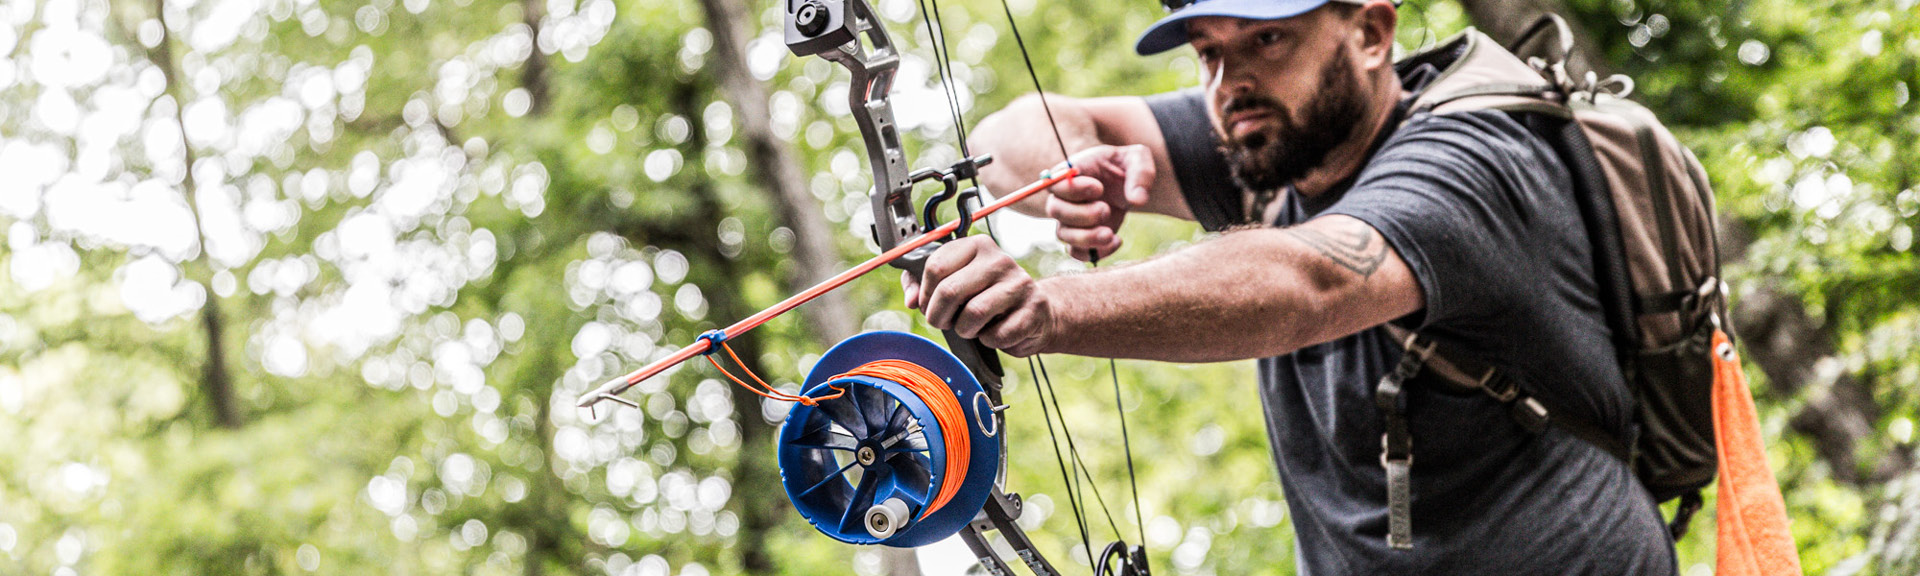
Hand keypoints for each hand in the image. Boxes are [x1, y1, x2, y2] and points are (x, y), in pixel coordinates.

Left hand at [900, 236, 1051, 356]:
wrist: (1036, 312)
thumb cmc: (988, 297)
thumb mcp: (955, 283)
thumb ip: (923, 285)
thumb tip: (911, 300)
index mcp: (977, 246)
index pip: (935, 266)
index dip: (924, 293)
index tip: (928, 304)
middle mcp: (999, 260)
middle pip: (950, 290)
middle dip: (938, 316)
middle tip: (943, 322)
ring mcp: (1019, 284)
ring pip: (973, 313)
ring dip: (964, 329)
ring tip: (970, 327)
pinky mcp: (1032, 310)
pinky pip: (996, 335)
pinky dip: (988, 341)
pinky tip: (993, 333)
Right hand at [1046, 144, 1154, 260]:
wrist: (1130, 186)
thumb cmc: (1128, 167)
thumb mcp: (1139, 159)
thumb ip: (1141, 173)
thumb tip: (1137, 200)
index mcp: (1071, 172)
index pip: (1055, 182)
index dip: (1073, 189)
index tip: (1099, 188)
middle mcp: (1064, 197)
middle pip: (1055, 210)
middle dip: (1081, 214)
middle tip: (1106, 209)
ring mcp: (1070, 220)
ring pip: (1063, 234)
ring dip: (1086, 238)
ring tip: (1109, 234)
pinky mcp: (1081, 238)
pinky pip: (1077, 253)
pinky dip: (1094, 253)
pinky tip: (1116, 241)